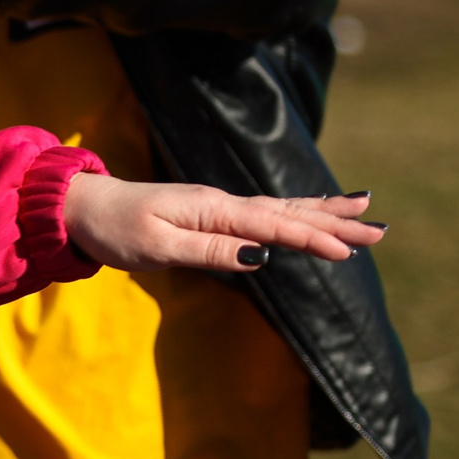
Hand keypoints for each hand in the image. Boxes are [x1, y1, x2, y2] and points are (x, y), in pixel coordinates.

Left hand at [64, 176, 383, 274]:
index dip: (311, 239)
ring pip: (280, 208)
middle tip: (379, 228)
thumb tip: (260, 256)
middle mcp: (220, 203)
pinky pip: (261, 211)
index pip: (272, 226)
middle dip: (333, 222)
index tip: (348, 251)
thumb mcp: (157, 246)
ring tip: (363, 210)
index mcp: (212, 210)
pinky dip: (291, 210)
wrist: (78, 207)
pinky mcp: (207, 213)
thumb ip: (209, 251)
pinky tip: (306, 212)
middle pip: (287, 212)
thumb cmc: (113, 228)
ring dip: (321, 211)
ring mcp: (215, 206)